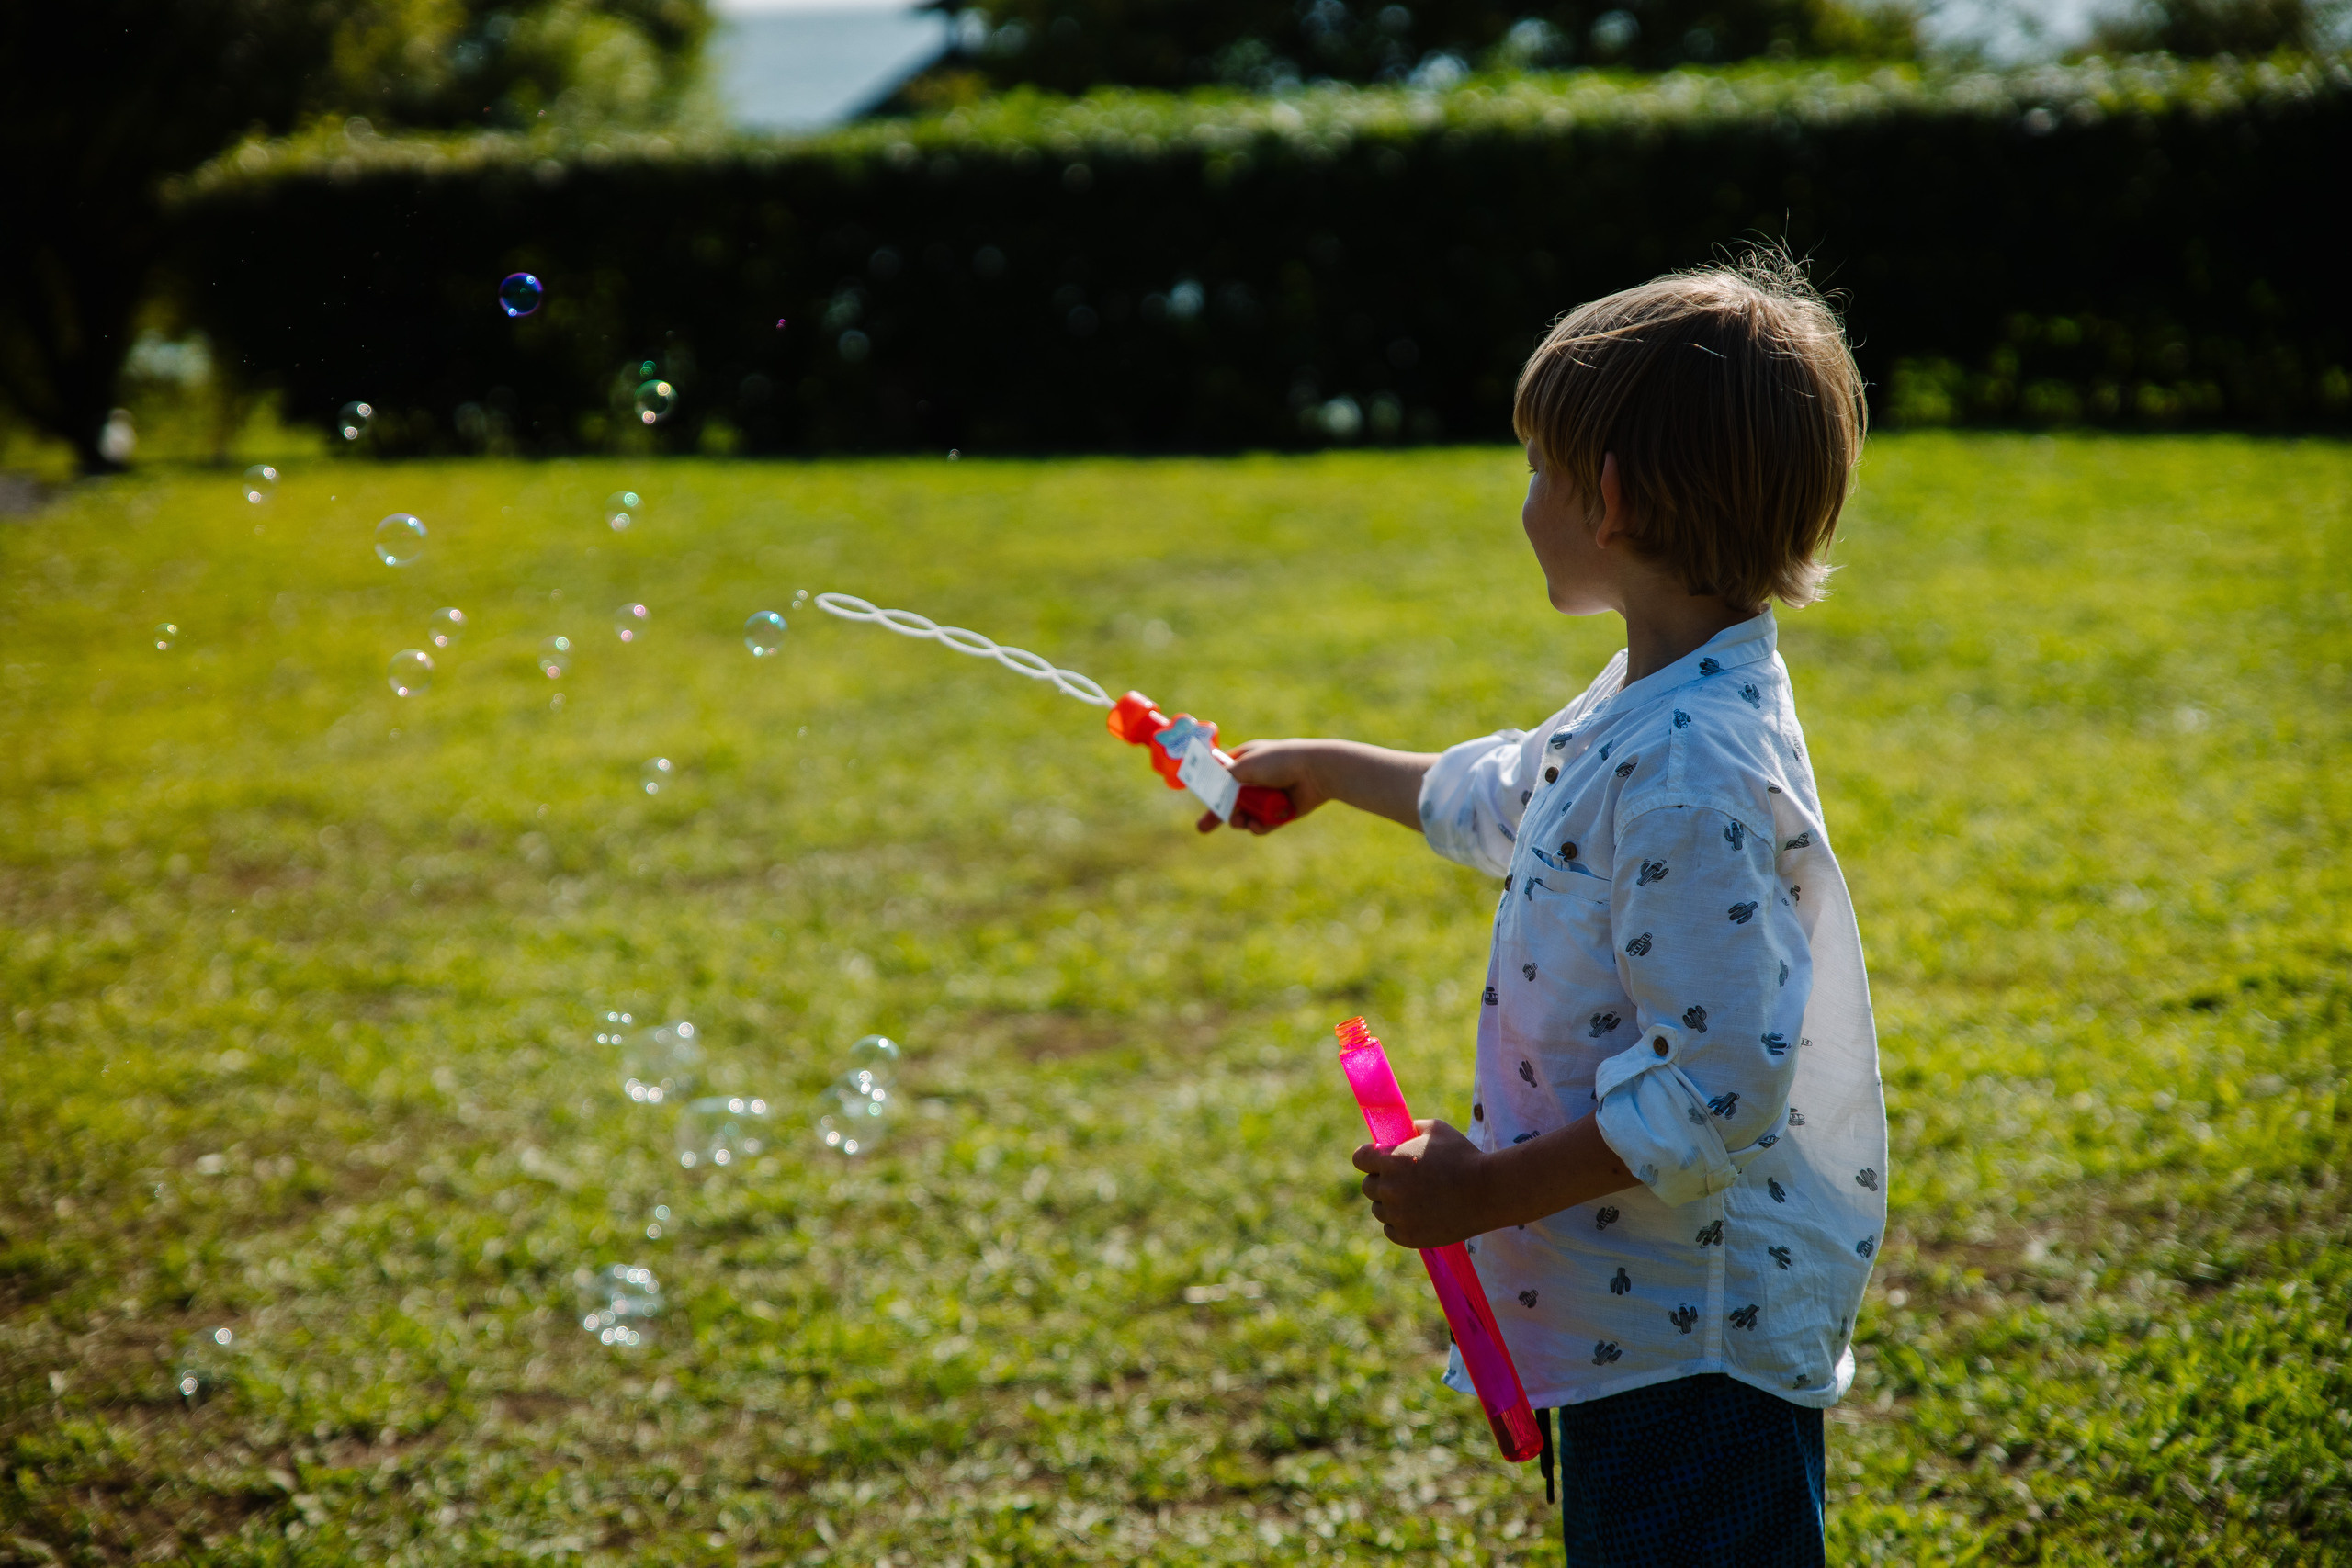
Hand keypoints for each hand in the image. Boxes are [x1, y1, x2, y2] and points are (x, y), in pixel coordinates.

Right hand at [1195, 738, 1326, 834]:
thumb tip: (1212, 785)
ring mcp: (1268, 797)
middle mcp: (1256, 779)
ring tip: (1240, 822)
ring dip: (1240, 821)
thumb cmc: (1279, 761)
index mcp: (1246, 761)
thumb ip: (1225, 777)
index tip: (1200, 798)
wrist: (1315, 771)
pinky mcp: (1280, 813)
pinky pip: (1263, 824)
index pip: (1222, 776)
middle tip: (1203, 827)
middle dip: (1218, 813)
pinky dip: (1259, 826)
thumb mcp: (1245, 765)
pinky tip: (1258, 825)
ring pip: (1245, 815)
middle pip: (1231, 800)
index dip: (1211, 788)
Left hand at [1353, 1119, 1494, 1248]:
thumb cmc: (1464, 1156)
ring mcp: (1398, 1215)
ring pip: (1379, 1209)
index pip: (1359, 1159)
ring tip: (1415, 1198)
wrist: (1489, 1192)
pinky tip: (1417, 1214)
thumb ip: (1409, 1129)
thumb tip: (1396, 1134)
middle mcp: (1389, 1189)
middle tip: (1403, 1179)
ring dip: (1390, 1203)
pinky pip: (1390, 1229)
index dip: (1369, 1157)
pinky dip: (1399, 1223)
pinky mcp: (1409, 1237)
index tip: (1378, 1159)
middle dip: (1381, 1180)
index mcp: (1391, 1160)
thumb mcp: (1436, 1129)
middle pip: (1368, 1186)